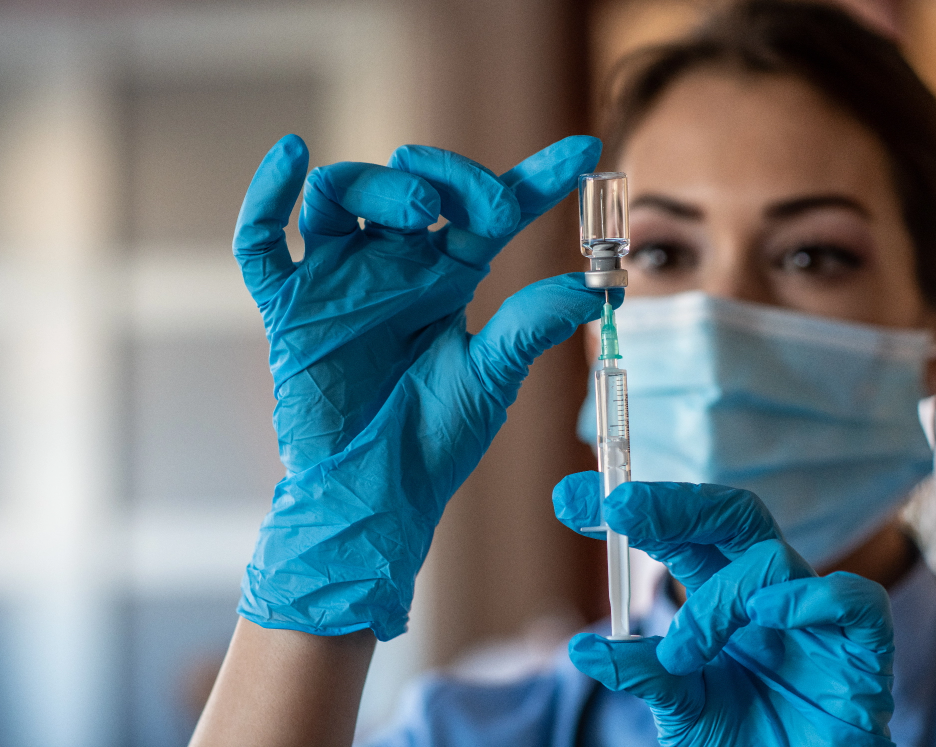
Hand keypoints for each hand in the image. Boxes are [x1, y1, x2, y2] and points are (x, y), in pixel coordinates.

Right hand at [235, 136, 618, 639]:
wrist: (375, 494)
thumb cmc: (433, 441)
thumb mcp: (492, 377)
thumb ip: (531, 325)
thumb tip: (595, 288)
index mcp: (446, 279)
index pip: (489, 212)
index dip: (534, 179)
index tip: (582, 152)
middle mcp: (392, 269)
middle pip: (409, 182)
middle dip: (448, 177)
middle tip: (481, 210)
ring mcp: (336, 282)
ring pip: (339, 195)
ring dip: (377, 186)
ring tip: (421, 215)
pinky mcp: (289, 309)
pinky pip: (262, 242)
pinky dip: (267, 196)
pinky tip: (291, 151)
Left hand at [553, 473, 894, 745]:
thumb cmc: (744, 744)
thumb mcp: (680, 708)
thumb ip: (642, 674)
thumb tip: (581, 651)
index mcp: (720, 598)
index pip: (678, 534)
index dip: (633, 510)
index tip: (569, 500)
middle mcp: (764, 594)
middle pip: (729, 516)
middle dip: (672, 504)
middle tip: (619, 508)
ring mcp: (813, 618)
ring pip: (772, 558)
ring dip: (720, 598)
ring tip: (686, 652)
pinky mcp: (861, 652)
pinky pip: (854, 601)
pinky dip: (815, 598)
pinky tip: (770, 615)